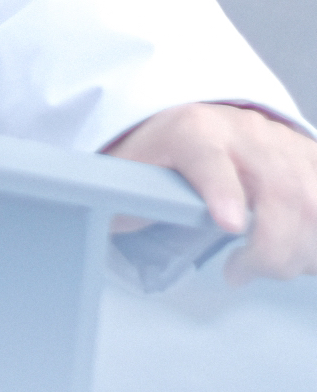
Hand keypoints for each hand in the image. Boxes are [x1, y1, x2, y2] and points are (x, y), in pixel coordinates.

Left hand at [105, 103, 316, 284]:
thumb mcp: (127, 173)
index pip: (209, 158)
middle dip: (270, 248)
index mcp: (192, 129)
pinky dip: (315, 240)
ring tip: (265, 264)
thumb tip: (96, 232)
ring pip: (312, 203)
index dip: (221, 191)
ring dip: (298, 249)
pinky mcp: (310, 160)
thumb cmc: (156, 154)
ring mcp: (284, 145)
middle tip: (239, 271)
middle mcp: (245, 132)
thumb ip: (124, 203)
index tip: (228, 226)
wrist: (191, 120)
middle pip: (278, 191)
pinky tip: (298, 253)